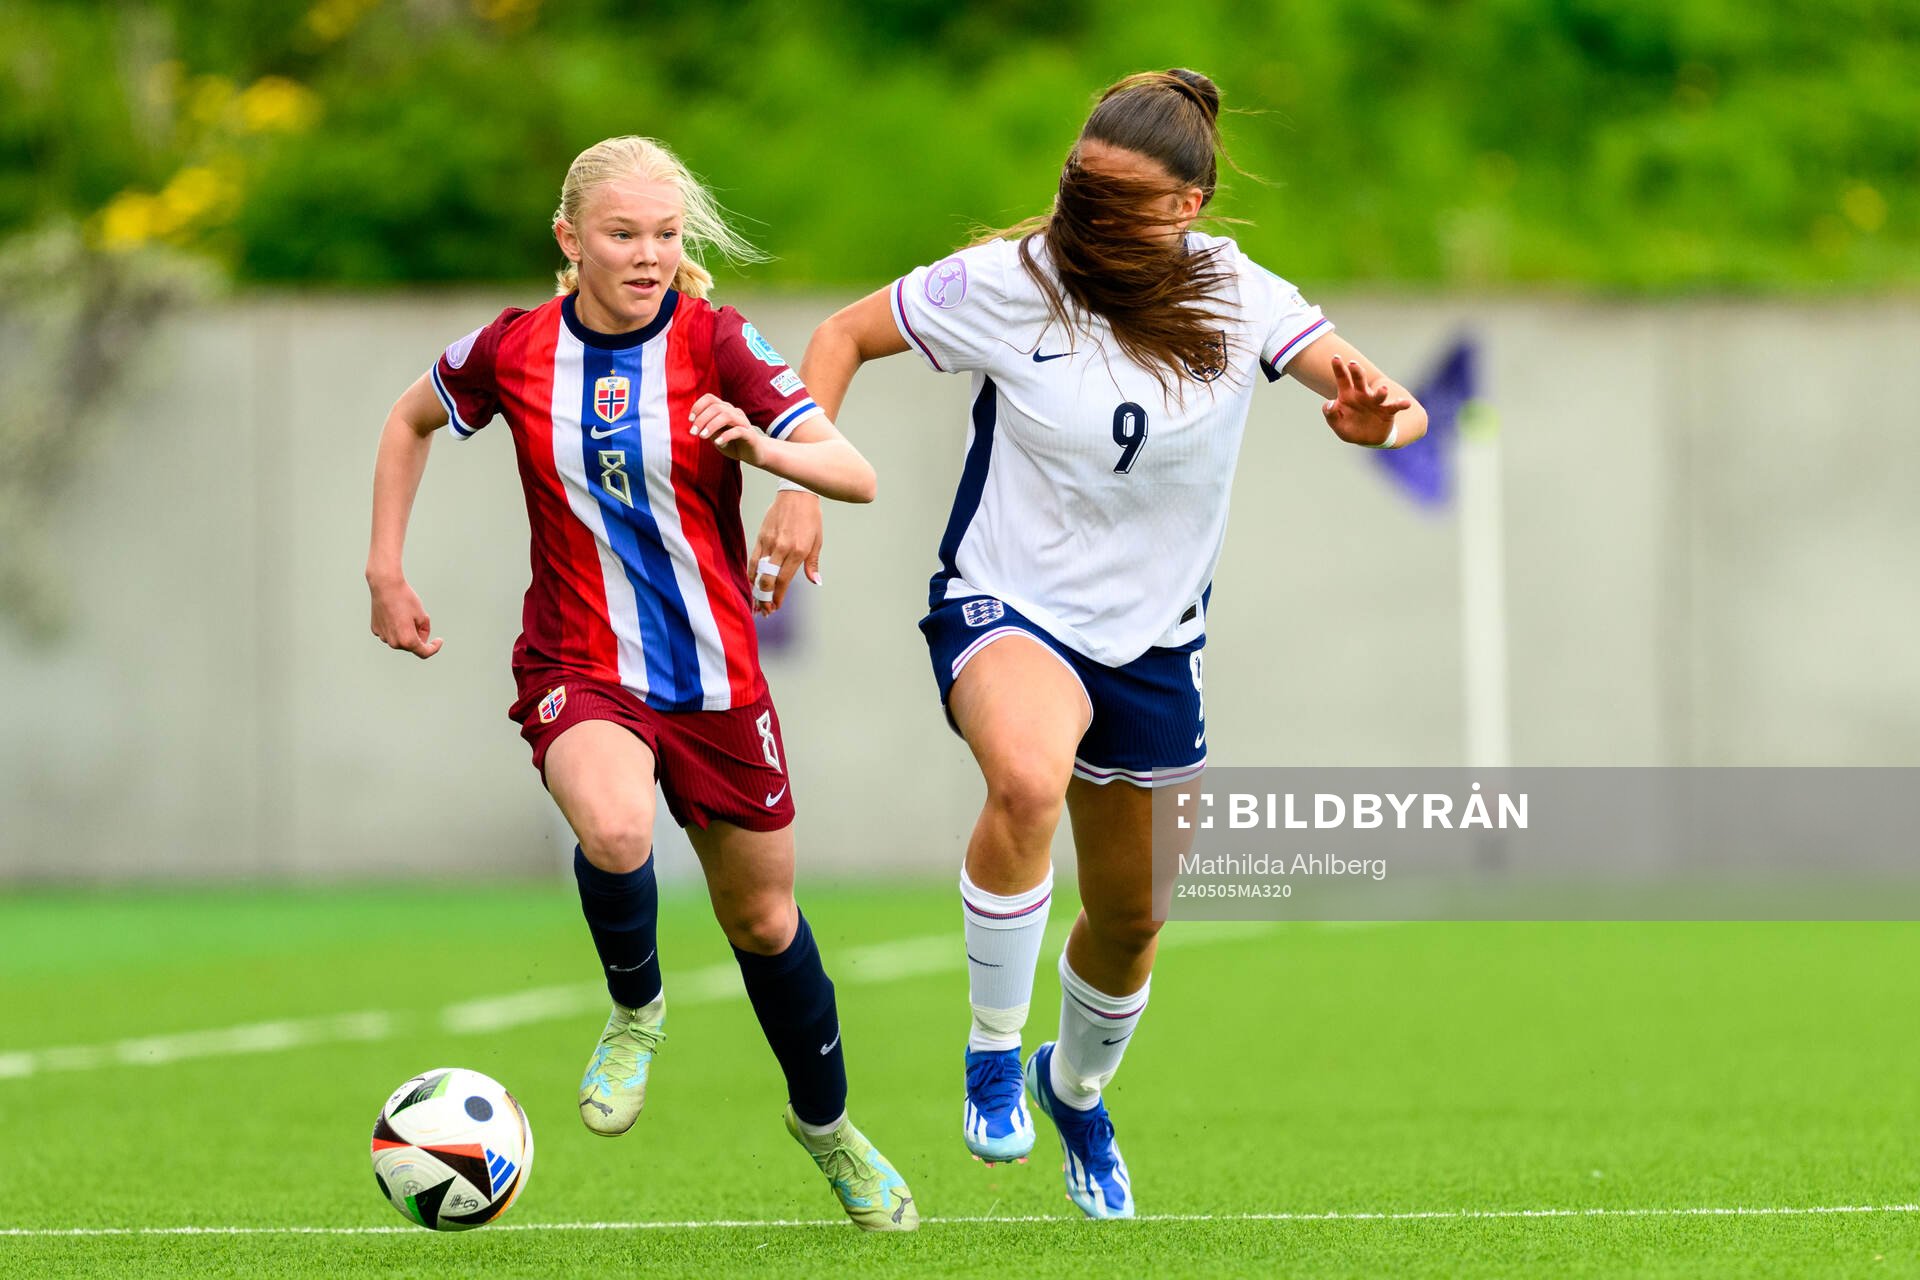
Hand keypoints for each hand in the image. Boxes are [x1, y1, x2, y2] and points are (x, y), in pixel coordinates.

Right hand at [369, 575, 441, 657]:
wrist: (385, 586)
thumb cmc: (405, 599)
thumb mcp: (422, 615)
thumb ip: (424, 630)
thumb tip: (420, 638)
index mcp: (407, 640)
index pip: (424, 652)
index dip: (434, 648)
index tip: (438, 641)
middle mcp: (394, 642)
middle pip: (411, 645)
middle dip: (419, 636)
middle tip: (421, 619)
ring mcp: (383, 636)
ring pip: (399, 639)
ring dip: (406, 632)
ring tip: (405, 613)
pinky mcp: (376, 630)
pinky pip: (389, 633)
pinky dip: (395, 627)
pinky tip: (394, 613)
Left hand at [689, 393, 766, 464]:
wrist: (754, 454)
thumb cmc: (733, 443)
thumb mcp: (716, 436)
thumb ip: (707, 428)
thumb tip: (695, 424)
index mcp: (725, 409)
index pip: (710, 399)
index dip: (698, 406)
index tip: (690, 420)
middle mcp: (734, 412)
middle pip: (716, 407)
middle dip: (701, 419)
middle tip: (693, 433)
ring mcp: (743, 422)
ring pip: (726, 416)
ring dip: (711, 426)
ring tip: (702, 436)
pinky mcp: (749, 434)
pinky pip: (737, 431)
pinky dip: (725, 436)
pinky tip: (718, 443)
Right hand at [749, 489, 822, 614]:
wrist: (796, 494)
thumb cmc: (810, 518)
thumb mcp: (817, 541)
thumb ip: (812, 563)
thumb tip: (815, 581)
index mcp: (798, 551)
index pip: (784, 580)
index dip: (778, 596)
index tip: (776, 607)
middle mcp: (782, 548)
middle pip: (769, 579)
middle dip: (765, 598)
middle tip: (765, 611)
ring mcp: (769, 542)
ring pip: (758, 571)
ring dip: (756, 589)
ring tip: (756, 602)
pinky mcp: (761, 536)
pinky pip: (754, 558)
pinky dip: (752, 572)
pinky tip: (752, 582)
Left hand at [1321, 354, 1412, 446]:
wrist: (1368, 439)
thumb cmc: (1350, 428)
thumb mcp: (1337, 424)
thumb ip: (1330, 414)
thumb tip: (1330, 404)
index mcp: (1348, 395)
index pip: (1343, 379)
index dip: (1339, 369)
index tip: (1335, 358)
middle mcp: (1362, 395)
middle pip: (1359, 381)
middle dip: (1357, 372)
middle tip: (1353, 364)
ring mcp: (1375, 402)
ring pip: (1379, 394)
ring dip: (1381, 392)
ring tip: (1384, 389)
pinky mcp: (1387, 411)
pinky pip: (1395, 406)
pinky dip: (1401, 404)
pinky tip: (1406, 403)